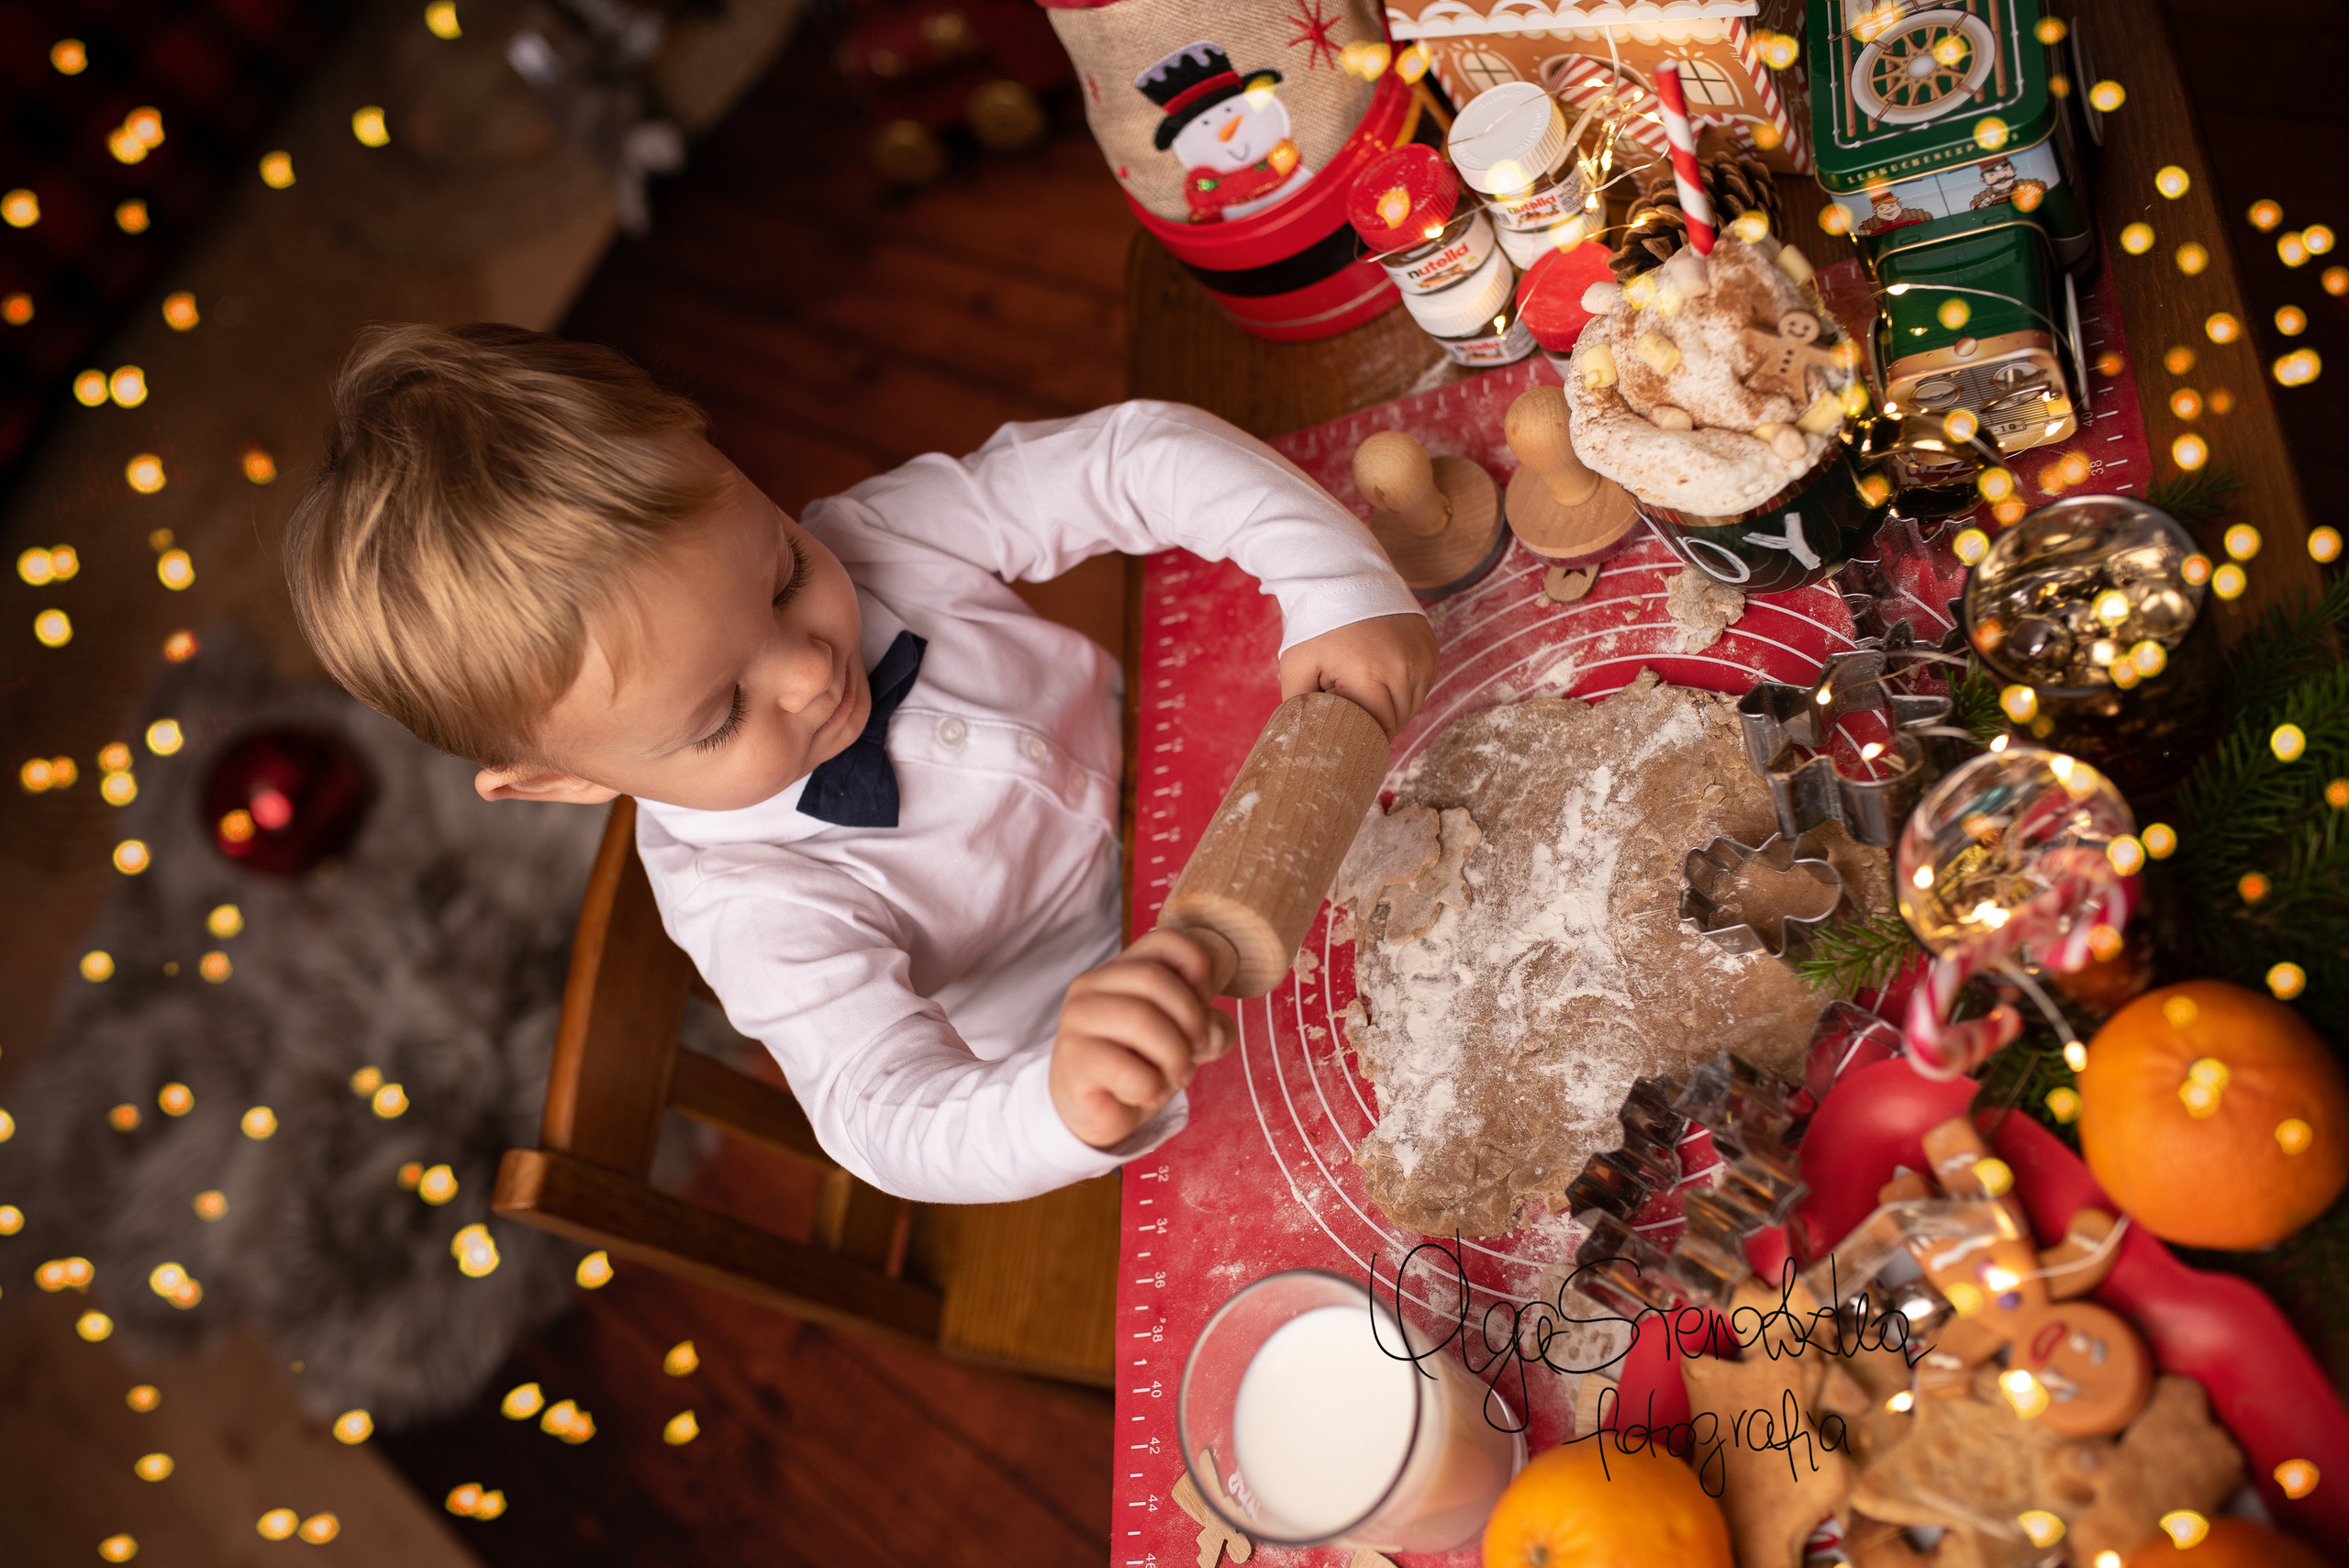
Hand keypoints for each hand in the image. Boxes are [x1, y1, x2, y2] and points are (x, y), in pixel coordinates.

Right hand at [1050, 929, 1233, 1149]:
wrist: (1094, 1113)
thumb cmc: (1138, 1067)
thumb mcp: (1182, 1040)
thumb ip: (1209, 1029)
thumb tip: (1212, 1035)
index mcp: (1120, 970)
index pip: (1163, 940)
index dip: (1196, 965)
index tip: (1204, 999)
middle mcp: (1092, 986)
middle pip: (1154, 979)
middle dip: (1190, 1019)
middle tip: (1196, 1051)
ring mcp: (1076, 1021)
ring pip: (1140, 1020)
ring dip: (1174, 1056)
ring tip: (1176, 1077)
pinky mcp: (1073, 1060)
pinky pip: (1125, 1068)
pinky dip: (1152, 1087)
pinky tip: (1149, 1094)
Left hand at [1277, 612, 1437, 738]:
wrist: (1344, 577)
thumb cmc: (1317, 624)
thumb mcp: (1296, 666)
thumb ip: (1298, 707)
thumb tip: (1305, 738)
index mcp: (1371, 676)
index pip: (1379, 729)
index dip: (1363, 735)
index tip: (1347, 730)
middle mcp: (1405, 668)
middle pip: (1398, 720)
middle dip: (1376, 723)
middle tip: (1352, 710)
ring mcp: (1423, 657)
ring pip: (1413, 706)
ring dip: (1392, 708)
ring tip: (1365, 690)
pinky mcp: (1431, 649)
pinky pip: (1422, 686)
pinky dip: (1404, 689)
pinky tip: (1382, 677)